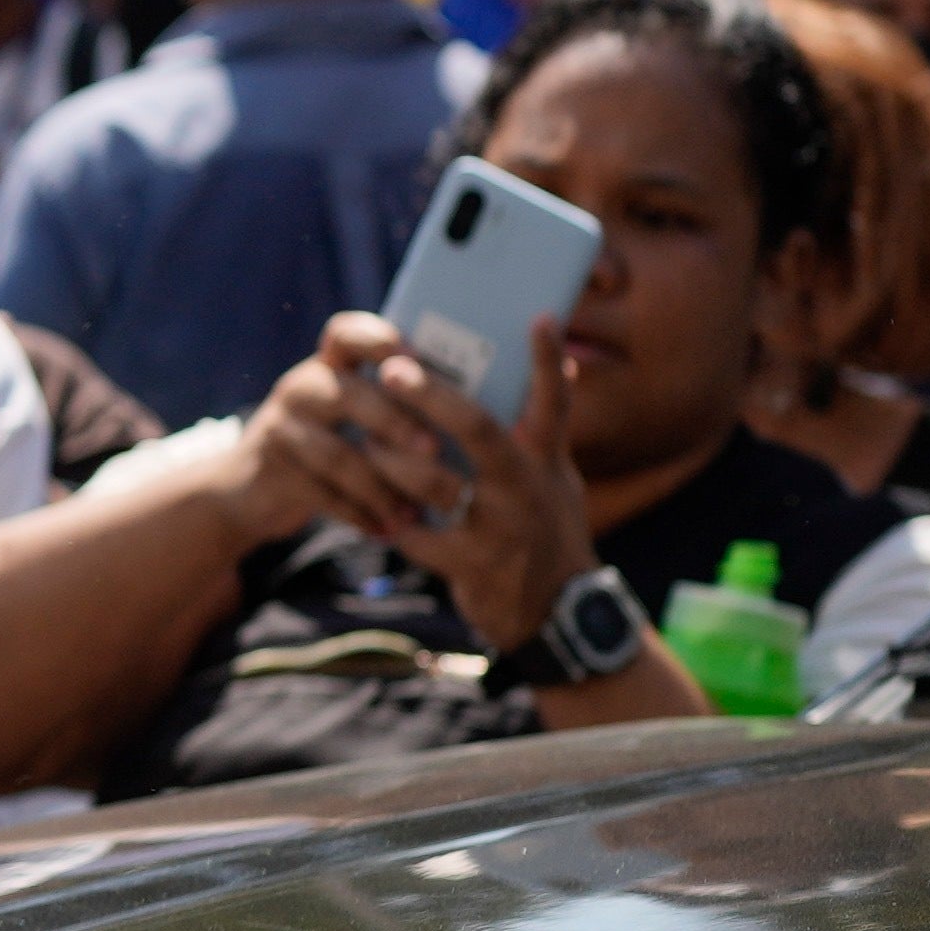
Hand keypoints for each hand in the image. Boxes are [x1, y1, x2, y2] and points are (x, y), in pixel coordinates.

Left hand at [278, 313, 593, 648]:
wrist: (557, 614)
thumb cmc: (548, 529)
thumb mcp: (557, 478)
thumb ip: (547, 426)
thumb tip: (565, 358)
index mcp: (545, 459)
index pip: (554, 400)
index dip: (549, 359)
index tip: (541, 316)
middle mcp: (525, 486)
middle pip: (478, 429)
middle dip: (432, 397)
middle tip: (392, 371)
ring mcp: (498, 527)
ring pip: (434, 482)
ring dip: (391, 460)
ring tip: (365, 442)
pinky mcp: (470, 564)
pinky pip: (415, 534)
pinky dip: (388, 519)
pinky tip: (367, 506)